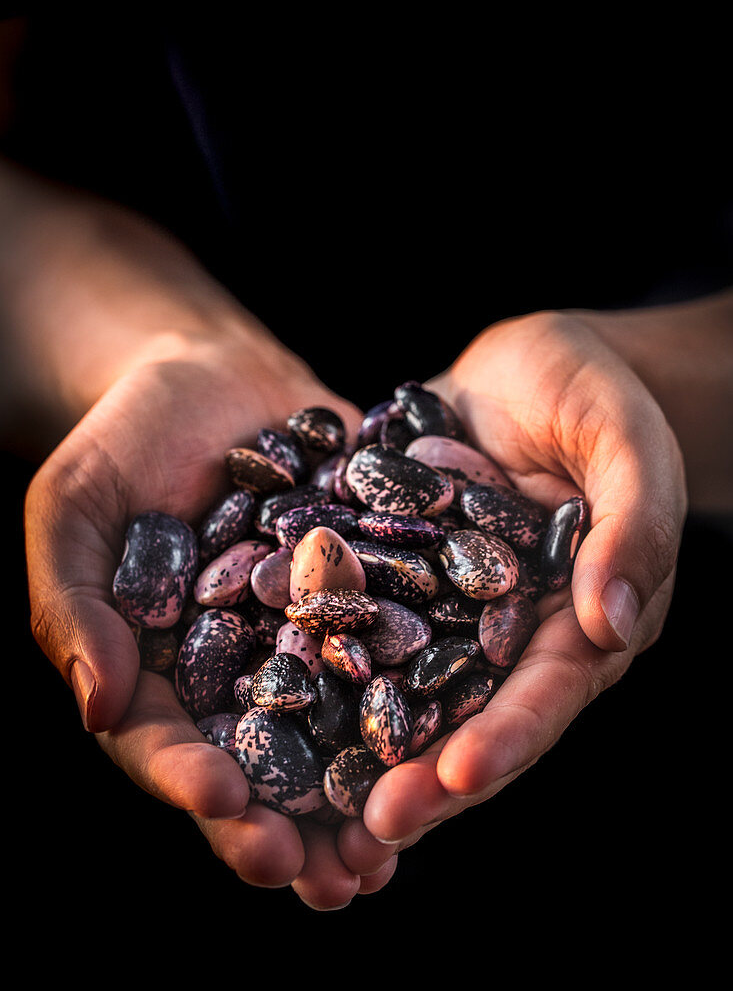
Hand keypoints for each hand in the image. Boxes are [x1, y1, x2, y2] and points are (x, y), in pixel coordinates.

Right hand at [23, 331, 397, 907]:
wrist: (210, 377)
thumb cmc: (121, 442)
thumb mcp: (73, 510)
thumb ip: (73, 605)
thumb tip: (99, 706)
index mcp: (162, 676)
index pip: (168, 747)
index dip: (193, 785)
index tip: (226, 807)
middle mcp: (243, 675)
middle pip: (265, 769)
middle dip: (294, 829)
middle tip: (330, 880)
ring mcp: (312, 640)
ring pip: (342, 732)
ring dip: (368, 795)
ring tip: (397, 848)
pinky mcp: (371, 596)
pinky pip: (400, 650)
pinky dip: (425, 696)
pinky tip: (458, 731)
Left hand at [355, 309, 686, 845]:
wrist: (529, 360)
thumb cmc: (599, 395)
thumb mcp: (629, 445)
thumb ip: (633, 527)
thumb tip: (613, 624)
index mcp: (576, 621)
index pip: (546, 693)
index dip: (508, 739)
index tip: (459, 777)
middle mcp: (505, 630)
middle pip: (468, 714)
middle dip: (424, 771)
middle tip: (372, 827)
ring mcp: (442, 605)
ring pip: (400, 684)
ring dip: (359, 739)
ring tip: (310, 794)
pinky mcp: (392, 570)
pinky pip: (353, 616)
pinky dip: (316, 653)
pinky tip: (266, 684)